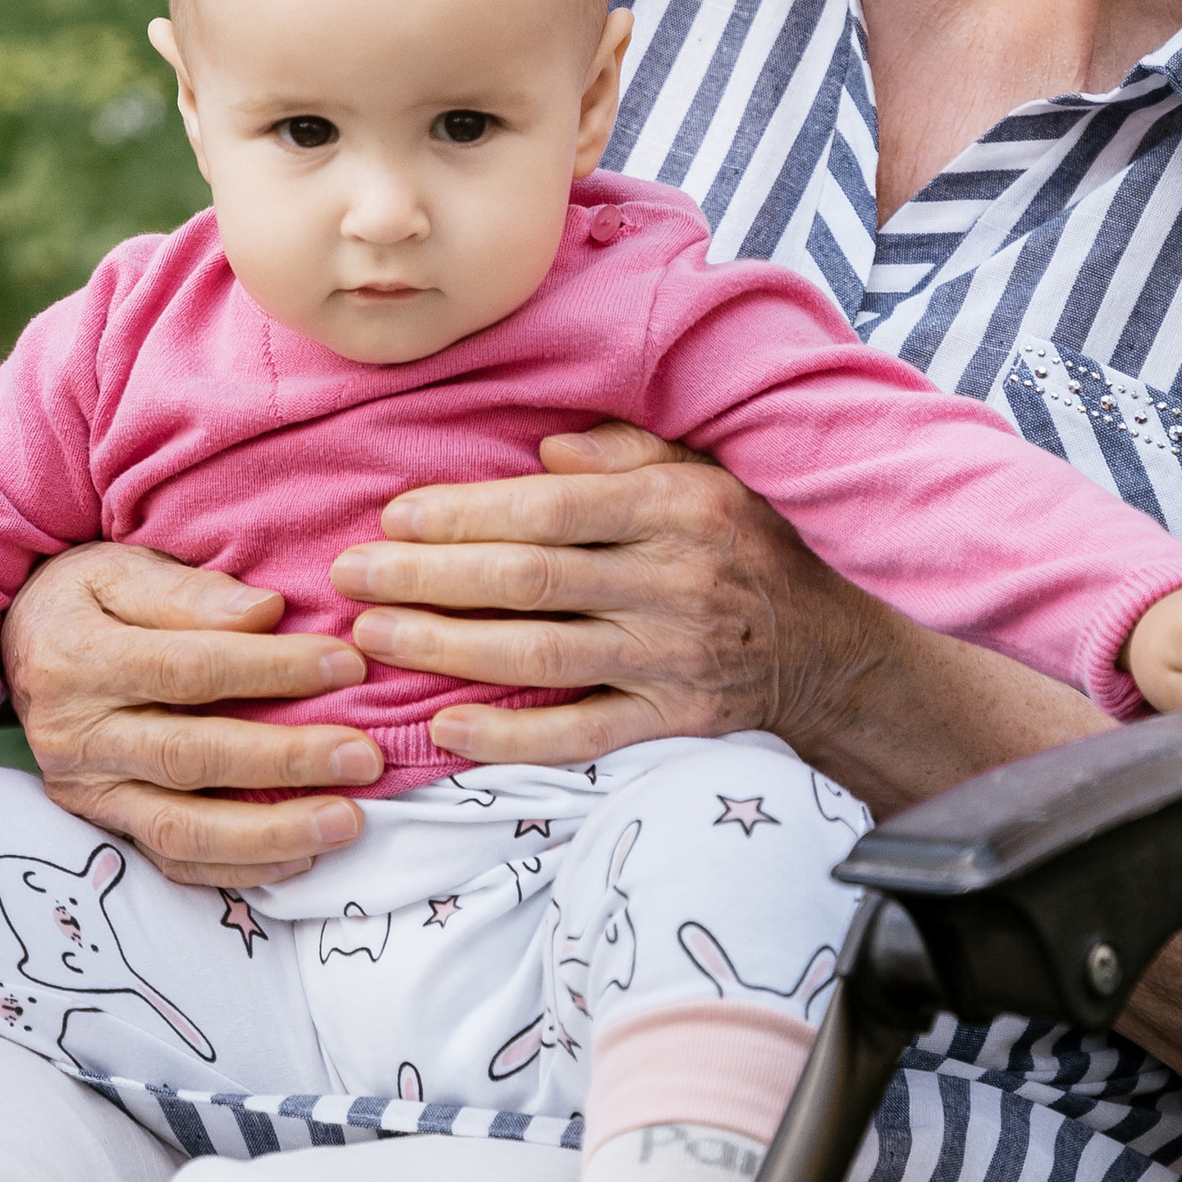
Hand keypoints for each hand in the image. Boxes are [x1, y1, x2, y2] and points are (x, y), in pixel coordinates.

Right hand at [1, 542, 381, 888]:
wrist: (18, 646)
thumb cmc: (86, 599)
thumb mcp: (120, 568)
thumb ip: (189, 592)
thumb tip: (265, 612)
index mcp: (81, 660)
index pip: (188, 670)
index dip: (271, 670)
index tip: (347, 664)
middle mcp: (78, 736)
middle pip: (190, 757)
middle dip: (285, 761)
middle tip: (363, 756)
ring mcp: (88, 791)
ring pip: (180, 830)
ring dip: (270, 835)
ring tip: (347, 822)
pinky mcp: (104, 825)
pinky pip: (172, 862)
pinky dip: (239, 869)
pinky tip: (302, 857)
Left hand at [337, 423, 835, 770]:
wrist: (828, 653)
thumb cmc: (745, 548)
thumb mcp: (706, 475)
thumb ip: (628, 452)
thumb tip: (544, 445)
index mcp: (678, 508)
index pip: (552, 508)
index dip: (466, 514)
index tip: (394, 516)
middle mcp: (675, 583)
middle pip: (531, 580)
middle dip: (430, 578)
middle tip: (352, 576)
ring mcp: (673, 660)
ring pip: (542, 655)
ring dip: (447, 647)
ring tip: (372, 636)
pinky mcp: (672, 724)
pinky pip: (581, 736)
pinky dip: (511, 736)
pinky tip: (446, 726)